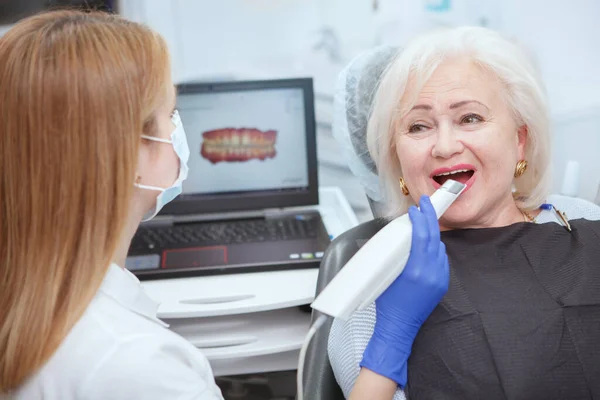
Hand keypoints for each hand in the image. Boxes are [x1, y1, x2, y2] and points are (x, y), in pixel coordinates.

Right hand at [360, 195, 448, 386]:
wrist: (399, 326)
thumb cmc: (387, 303)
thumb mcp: (386, 275)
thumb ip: (397, 255)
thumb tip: (400, 237)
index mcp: (416, 269)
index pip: (422, 236)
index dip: (420, 219)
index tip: (416, 209)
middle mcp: (431, 273)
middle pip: (434, 237)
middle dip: (430, 218)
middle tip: (426, 204)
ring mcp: (439, 279)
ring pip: (440, 248)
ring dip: (432, 234)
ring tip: (423, 223)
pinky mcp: (442, 284)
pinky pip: (442, 260)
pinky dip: (435, 250)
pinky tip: (427, 246)